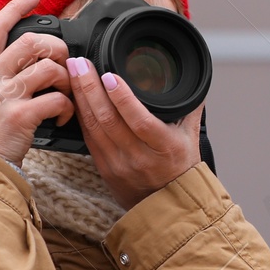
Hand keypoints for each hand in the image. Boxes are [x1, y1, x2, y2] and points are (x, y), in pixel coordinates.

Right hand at [0, 0, 74, 165]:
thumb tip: (4, 64)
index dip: (16, 6)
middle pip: (30, 41)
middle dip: (56, 47)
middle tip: (64, 62)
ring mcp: (4, 96)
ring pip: (49, 67)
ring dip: (66, 79)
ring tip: (66, 95)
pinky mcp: (20, 116)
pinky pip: (57, 99)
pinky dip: (68, 107)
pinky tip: (63, 117)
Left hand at [65, 56, 201, 209]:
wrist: (167, 206)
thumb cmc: (181, 169)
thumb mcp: (191, 137)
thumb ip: (190, 107)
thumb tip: (195, 78)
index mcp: (164, 147)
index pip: (140, 121)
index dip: (122, 98)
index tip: (110, 75)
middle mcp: (139, 157)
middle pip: (108, 119)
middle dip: (90, 88)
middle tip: (80, 63)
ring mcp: (118, 164)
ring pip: (93, 126)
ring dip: (81, 96)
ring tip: (74, 72)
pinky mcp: (104, 167)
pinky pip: (88, 136)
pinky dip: (80, 113)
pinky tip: (75, 96)